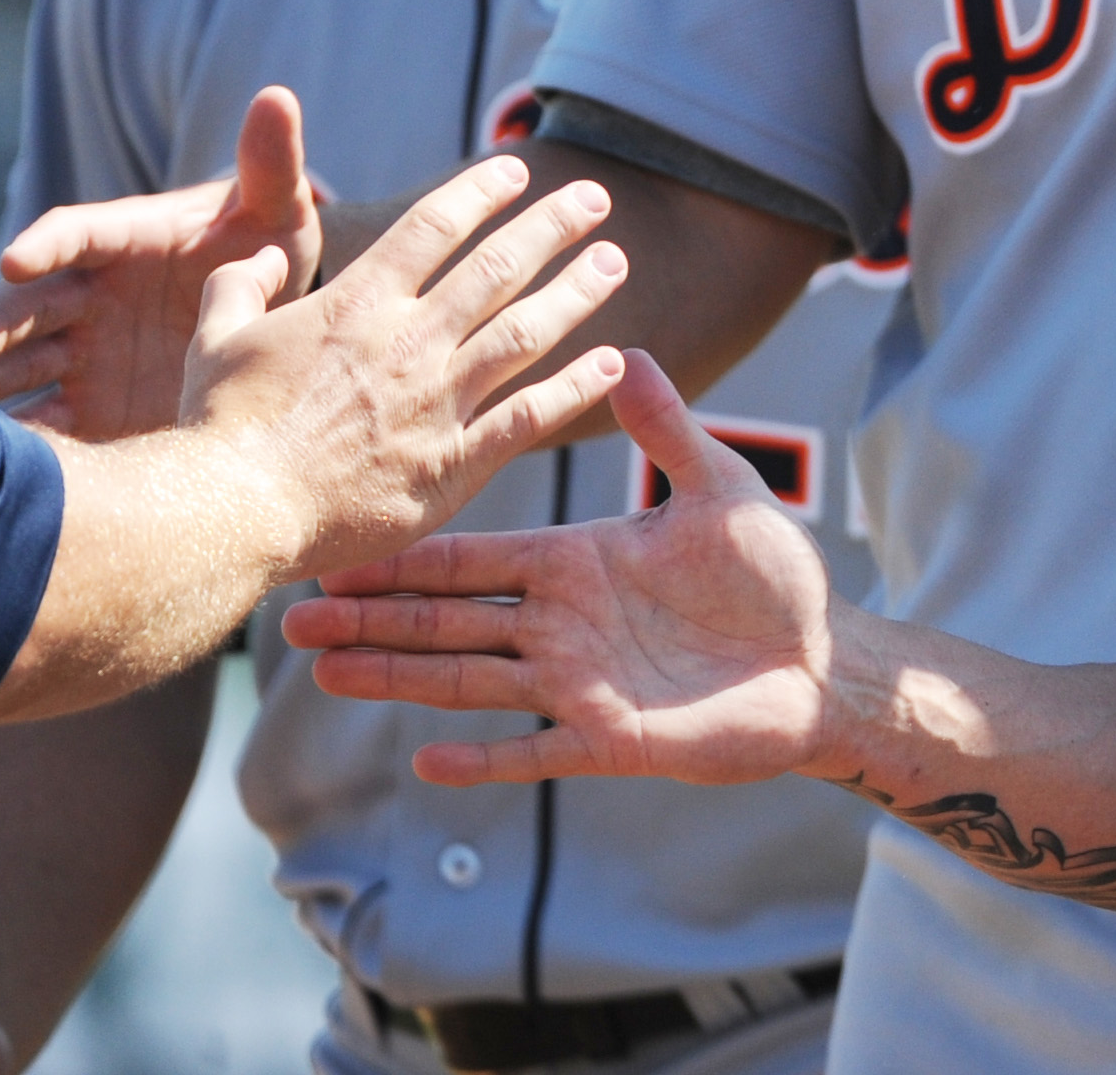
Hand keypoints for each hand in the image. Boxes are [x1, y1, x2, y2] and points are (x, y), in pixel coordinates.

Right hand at [0, 89, 326, 438]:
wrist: (271, 316)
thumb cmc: (264, 246)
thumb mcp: (275, 210)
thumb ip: (269, 164)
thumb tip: (276, 96)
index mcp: (125, 238)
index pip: (77, 232)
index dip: (47, 243)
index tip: (16, 258)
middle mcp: (89, 294)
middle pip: (30, 305)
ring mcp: (83, 352)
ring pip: (21, 364)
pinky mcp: (89, 406)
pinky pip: (47, 422)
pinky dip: (25, 439)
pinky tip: (10, 466)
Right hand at [174, 148, 630, 585]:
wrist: (230, 512)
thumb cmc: (215, 429)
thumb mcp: (215, 340)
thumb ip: (239, 287)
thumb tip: (264, 256)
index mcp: (357, 304)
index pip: (433, 226)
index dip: (480, 192)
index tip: (516, 171)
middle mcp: (409, 342)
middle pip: (498, 266)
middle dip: (552, 225)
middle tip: (596, 198)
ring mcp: (437, 401)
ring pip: (527, 331)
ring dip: (578, 291)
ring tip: (616, 261)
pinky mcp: (454, 463)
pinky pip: (531, 415)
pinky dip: (578, 386)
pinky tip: (615, 364)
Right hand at [289, 350, 845, 787]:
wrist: (824, 662)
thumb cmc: (776, 575)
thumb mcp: (721, 490)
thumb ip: (667, 431)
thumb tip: (632, 353)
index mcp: (577, 562)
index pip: (471, 560)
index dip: (406, 561)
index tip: (337, 556)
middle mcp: (561, 625)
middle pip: (446, 622)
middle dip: (371, 622)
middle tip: (291, 623)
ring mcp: (577, 687)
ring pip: (467, 683)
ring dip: (397, 683)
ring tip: (326, 678)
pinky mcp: (609, 742)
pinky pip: (532, 754)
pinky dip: (482, 762)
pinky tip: (425, 762)